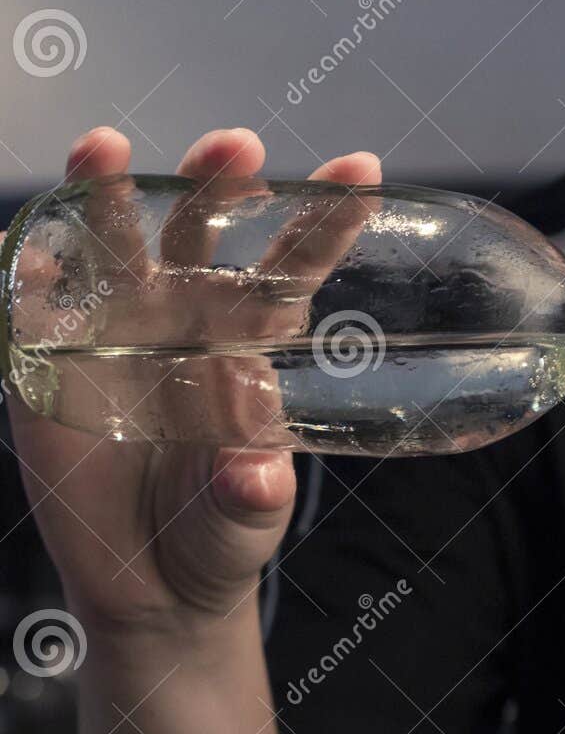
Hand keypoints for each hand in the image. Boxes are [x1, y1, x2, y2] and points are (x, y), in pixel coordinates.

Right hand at [7, 127, 380, 633]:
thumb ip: (252, 494)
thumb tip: (254, 471)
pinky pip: (33, 311)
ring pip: (110, 247)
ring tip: (106, 147)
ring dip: (106, 194)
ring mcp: (114, 336)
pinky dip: (28, 276)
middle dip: (215, 182)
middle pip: (200, 232)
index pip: (294, 267)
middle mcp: (185, 320)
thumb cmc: (223, 537)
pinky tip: (25, 250)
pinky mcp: (47, 369)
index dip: (326, 218)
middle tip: (236, 146)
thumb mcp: (248, 522)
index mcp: (252, 343)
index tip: (362, 169)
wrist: (153, 588)